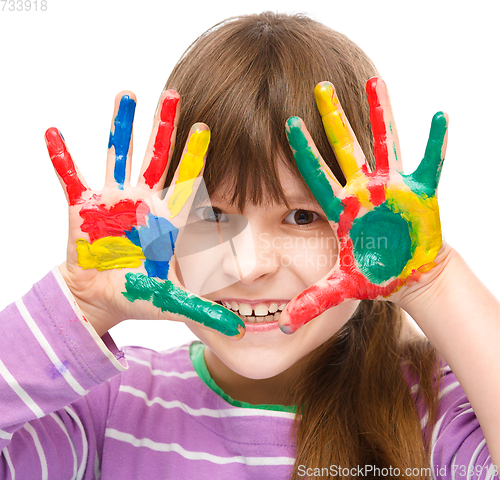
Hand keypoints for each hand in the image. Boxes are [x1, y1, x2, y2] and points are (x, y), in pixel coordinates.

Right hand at [45, 91, 243, 337]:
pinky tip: (53, 132)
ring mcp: (112, 202)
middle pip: (156, 159)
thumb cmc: (137, 296)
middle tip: (173, 94)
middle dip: (164, 129)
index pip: (185, 185)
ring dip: (121, 128)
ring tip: (125, 93)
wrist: (100, 297)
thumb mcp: (168, 302)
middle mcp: (142, 203)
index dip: (195, 159)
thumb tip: (238, 332)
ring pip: (117, 156)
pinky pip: (70, 178)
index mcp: (165, 221)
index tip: (206, 128)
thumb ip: (201, 311)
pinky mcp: (82, 208)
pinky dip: (61, 158)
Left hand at [281, 77, 447, 332]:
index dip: (303, 151)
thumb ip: (314, 301)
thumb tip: (284, 324)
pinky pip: (429, 163)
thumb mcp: (342, 287)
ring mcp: (392, 188)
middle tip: (321, 86)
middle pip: (345, 149)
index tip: (288, 124)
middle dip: (334, 119)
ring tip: (377, 79)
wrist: (405, 273)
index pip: (317, 175)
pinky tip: (439, 116)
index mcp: (343, 208)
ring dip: (382, 114)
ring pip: (384, 144)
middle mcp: (364, 191)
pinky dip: (436, 143)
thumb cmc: (373, 274)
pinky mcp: (420, 193)